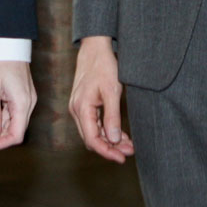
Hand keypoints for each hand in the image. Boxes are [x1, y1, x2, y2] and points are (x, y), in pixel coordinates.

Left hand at [0, 58, 36, 148]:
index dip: (2, 143)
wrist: (8, 43)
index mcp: (23, 102)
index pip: (17, 135)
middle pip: (17, 130)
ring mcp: (28, 98)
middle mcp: (29, 102)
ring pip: (16, 121)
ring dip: (0, 124)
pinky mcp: (25, 94)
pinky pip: (16, 111)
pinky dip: (4, 115)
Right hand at [68, 36, 134, 162]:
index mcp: (81, 108)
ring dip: (110, 140)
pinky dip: (106, 130)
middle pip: (92, 139)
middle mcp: (77, 111)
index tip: (122, 158)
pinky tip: (120, 134)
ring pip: (94, 132)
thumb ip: (112, 116)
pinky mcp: (84, 105)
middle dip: (111, 148)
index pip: (92, 140)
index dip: (107, 152)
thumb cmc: (104, 66)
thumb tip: (113, 139)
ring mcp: (79, 108)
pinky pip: (94, 123)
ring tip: (128, 145)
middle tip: (129, 152)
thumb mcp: (112, 91)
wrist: (95, 48)